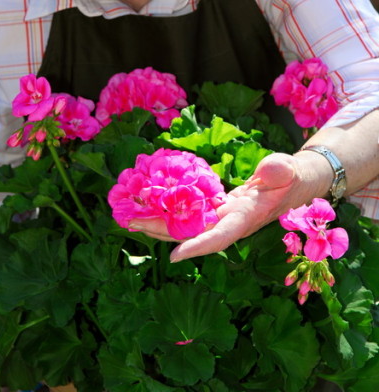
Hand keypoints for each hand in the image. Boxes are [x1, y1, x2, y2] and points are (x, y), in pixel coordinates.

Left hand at [129, 152, 320, 261]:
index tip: (174, 256)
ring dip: (161, 222)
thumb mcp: (288, 170)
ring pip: (188, 225)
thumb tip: (269, 170)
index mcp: (246, 218)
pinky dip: (173, 209)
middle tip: (133, 224)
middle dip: (164, 232)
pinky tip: (153, 204)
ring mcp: (223, 217)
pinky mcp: (219, 209)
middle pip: (193, 234)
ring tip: (133, 217)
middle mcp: (231, 223)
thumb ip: (278, 171)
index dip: (198, 247)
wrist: (295, 182)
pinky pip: (193, 213)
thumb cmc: (293, 177)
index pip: (220, 237)